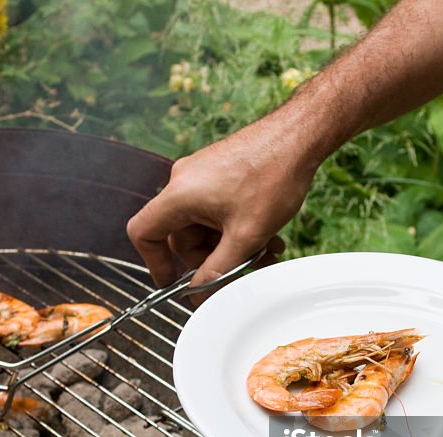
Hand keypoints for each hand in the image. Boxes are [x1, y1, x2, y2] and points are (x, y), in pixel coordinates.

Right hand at [126, 119, 315, 289]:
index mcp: (180, 194)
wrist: (298, 135)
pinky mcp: (219, 173)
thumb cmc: (273, 174)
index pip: (144, 233)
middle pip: (182, 236)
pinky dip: (237, 228)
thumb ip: (219, 271)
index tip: (173, 282)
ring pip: (205, 227)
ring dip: (231, 246)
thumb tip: (199, 294)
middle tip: (243, 270)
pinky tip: (266, 238)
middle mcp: (184, 181)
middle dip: (212, 259)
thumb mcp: (246, 236)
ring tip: (265, 253)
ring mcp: (201, 176)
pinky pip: (217, 212)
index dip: (154, 262)